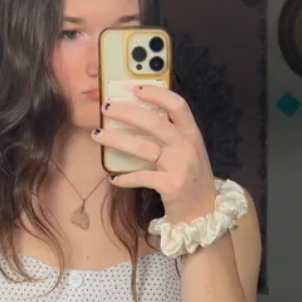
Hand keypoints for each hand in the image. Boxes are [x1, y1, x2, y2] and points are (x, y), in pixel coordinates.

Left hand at [95, 84, 216, 223]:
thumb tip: (137, 118)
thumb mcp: (188, 153)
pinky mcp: (171, 185)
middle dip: (126, 112)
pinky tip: (113, 178)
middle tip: (106, 107)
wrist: (205, 214)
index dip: (156, 93)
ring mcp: (180, 165)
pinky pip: (140, 177)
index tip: (135, 87)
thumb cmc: (191, 180)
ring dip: (115, 140)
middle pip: (154, 122)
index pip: (177, 105)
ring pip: (142, 147)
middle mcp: (188, 146)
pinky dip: (124, 178)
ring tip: (97, 135)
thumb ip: (171, 137)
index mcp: (192, 134)